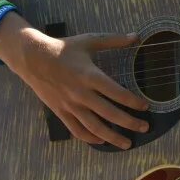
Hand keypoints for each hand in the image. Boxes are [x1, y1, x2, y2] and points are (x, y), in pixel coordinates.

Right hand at [6, 27, 149, 147]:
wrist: (33, 58)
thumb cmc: (64, 48)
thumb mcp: (90, 41)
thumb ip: (114, 41)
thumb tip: (136, 36)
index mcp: (91, 76)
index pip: (117, 93)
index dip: (133, 102)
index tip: (146, 106)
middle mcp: (82, 94)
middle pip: (110, 114)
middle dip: (130, 123)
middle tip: (145, 127)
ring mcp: (70, 105)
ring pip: (94, 127)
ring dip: (112, 137)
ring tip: (127, 143)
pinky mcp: (60, 112)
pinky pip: (76, 129)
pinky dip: (90, 138)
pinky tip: (102, 141)